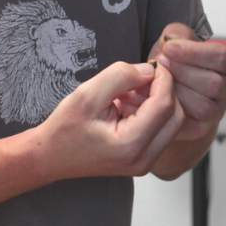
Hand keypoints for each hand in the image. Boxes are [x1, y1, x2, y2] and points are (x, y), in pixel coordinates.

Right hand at [34, 61, 184, 179]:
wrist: (49, 157)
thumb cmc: (64, 129)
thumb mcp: (87, 94)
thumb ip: (121, 76)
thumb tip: (149, 70)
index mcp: (131, 145)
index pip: (165, 104)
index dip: (163, 79)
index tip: (153, 63)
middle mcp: (143, 159)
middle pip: (176, 115)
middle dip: (164, 91)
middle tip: (141, 77)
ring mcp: (145, 163)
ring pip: (171, 123)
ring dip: (157, 101)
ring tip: (127, 92)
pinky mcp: (143, 159)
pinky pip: (161, 130)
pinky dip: (151, 112)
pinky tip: (128, 104)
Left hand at [147, 23, 225, 140]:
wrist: (167, 91)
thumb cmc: (174, 65)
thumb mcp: (174, 42)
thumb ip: (176, 34)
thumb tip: (172, 38)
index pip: (222, 57)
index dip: (194, 52)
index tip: (169, 47)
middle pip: (214, 83)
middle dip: (182, 71)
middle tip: (159, 62)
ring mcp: (216, 111)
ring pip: (203, 106)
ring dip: (176, 91)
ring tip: (156, 79)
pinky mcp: (200, 128)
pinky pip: (189, 122)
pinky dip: (170, 108)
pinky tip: (155, 96)